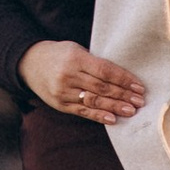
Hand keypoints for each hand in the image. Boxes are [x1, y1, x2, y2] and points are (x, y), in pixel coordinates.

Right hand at [16, 42, 145, 124]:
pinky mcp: (60, 104)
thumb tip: (122, 79)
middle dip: (123, 95)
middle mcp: (68, 76)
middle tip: (140, 101)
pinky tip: (112, 119)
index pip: (105, 70)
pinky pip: (82, 111)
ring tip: (131, 111)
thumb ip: (94, 63)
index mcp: (75, 58)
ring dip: (114, 107)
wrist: (29, 63)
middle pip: (101, 88)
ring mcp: (63, 92)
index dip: (123, 79)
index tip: (139, 87)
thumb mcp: (76, 51)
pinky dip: (98, 116)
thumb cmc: (59, 54)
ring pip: (94, 101)